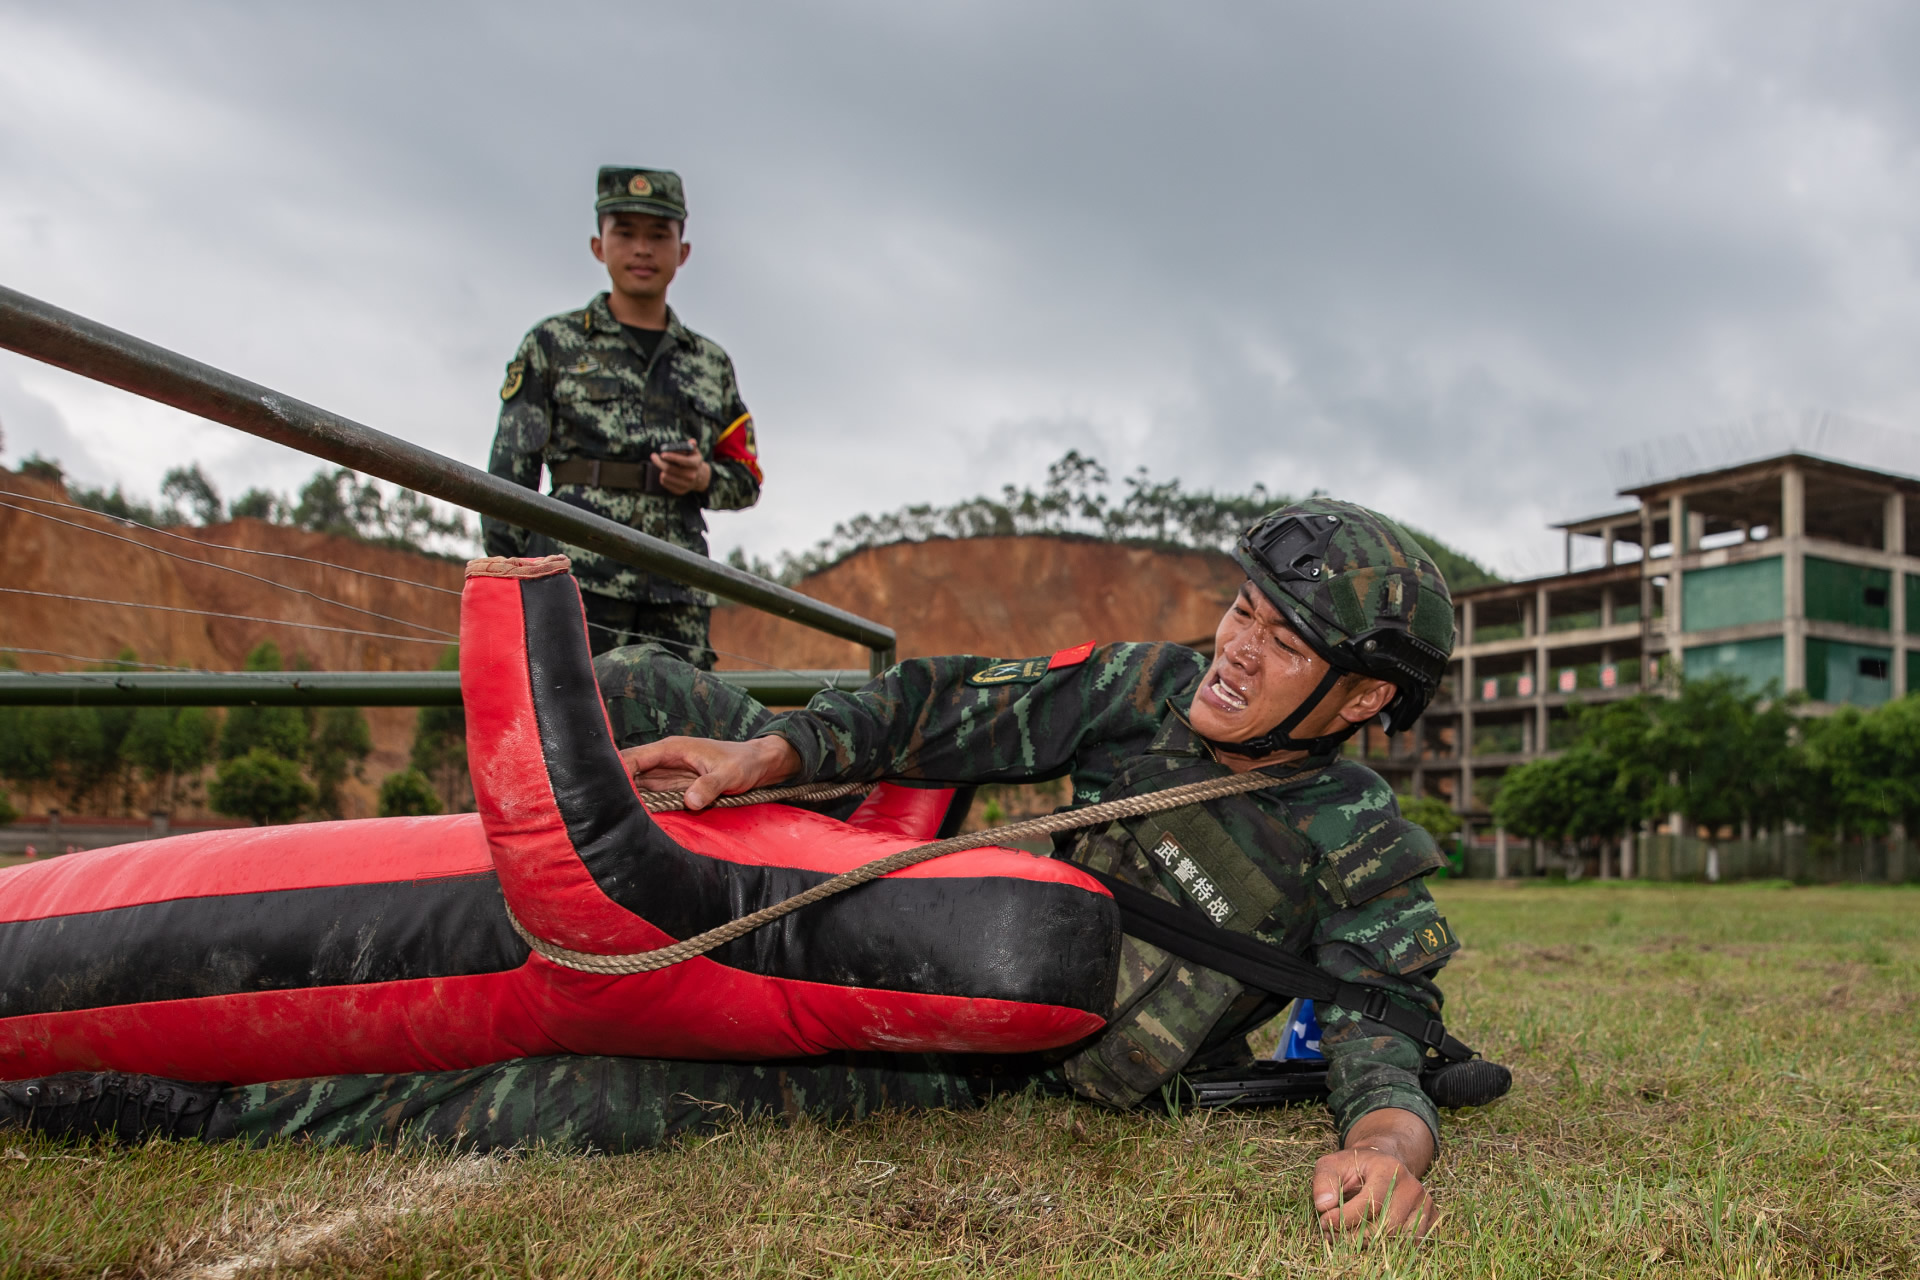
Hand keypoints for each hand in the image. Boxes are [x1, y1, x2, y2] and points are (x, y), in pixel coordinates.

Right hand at [619, 735, 799, 809]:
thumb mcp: (729, 775)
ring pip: (637, 785)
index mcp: (672, 749)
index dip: (617, 771)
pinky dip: (639, 804)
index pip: (634, 757)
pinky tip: (629, 818)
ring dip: (625, 798)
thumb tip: (691, 802)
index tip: (602, 790)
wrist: (759, 765)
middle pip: (630, 771)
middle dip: (614, 787)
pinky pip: (650, 795)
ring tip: (606, 817)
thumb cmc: (744, 764)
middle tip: (598, 809)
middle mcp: (665, 761)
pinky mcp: (674, 788)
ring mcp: (668, 775)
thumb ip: (709, 786)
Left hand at [652, 442, 710, 494]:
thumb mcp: (693, 452)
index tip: (662, 454)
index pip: (683, 460)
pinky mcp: (680, 491)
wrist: (699, 477)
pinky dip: (662, 477)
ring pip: (665, 476)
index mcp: (696, 464)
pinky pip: (664, 483)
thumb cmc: (692, 460)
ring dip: (661, 469)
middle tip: (653, 456)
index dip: (672, 457)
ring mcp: (686, 485)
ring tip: (663, 465)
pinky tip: (666, 473)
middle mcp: (692, 475)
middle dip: (659, 462)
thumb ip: (691, 446)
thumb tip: (692, 441)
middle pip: (670, 469)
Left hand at [1311, 1148, 1434, 1236]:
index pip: (1371, 1204)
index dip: (1345, 1218)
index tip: (1325, 1222)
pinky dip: (1389, 1245)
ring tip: (1350, 1235)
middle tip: (1335, 1233)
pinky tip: (1370, 1236)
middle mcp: (1412, 1186)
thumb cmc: (1354, 1166)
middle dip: (1356, 1235)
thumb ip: (1324, 1181)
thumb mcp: (1332, 1165)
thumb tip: (1324, 1206)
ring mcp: (1424, 1202)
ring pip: (1400, 1238)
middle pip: (1387, 1226)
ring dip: (1371, 1243)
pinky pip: (1411, 1242)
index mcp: (1389, 1169)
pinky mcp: (1431, 1216)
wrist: (1382, 1162)